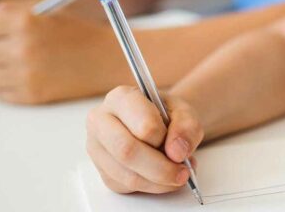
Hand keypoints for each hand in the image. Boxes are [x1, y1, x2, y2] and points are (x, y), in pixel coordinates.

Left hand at [0, 0, 127, 103]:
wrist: (107, 59)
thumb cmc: (74, 32)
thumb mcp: (44, 10)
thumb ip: (9, 11)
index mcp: (23, 20)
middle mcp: (21, 47)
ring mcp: (25, 74)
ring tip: (18, 63)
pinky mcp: (31, 95)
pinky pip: (0, 93)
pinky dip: (9, 86)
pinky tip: (29, 76)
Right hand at [86, 86, 203, 193]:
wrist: (159, 124)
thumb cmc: (167, 115)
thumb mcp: (185, 113)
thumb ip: (187, 128)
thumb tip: (177, 153)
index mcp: (120, 98)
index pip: (142, 124)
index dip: (164, 139)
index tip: (178, 144)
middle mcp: (101, 121)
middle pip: (127, 151)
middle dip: (161, 168)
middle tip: (183, 171)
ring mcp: (97, 148)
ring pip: (127, 174)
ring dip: (159, 181)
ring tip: (178, 174)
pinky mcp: (103, 171)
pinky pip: (127, 186)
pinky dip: (152, 187)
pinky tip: (163, 178)